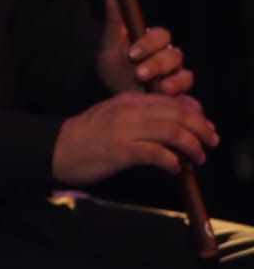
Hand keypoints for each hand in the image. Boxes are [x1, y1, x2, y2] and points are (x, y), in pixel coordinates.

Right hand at [52, 90, 217, 185]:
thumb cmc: (89, 135)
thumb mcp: (116, 115)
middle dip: (201, 129)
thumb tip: (179, 117)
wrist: (58, 148)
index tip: (207, 129)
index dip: (197, 115)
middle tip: (211, 143)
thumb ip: (145, 114)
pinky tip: (175, 168)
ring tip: (197, 158)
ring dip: (192, 146)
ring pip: (172, 131)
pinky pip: (156, 153)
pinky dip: (172, 162)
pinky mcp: (120, 151)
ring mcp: (124, 130)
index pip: (172, 102)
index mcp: (129, 100)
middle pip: (178, 114)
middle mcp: (130, 111)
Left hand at [95, 0, 193, 95]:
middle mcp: (168, 57)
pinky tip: (162, 94)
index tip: (132, 54)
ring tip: (151, 86)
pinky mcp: (180, 92)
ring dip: (168, 78)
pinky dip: (176, 90)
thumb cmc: (115, 70)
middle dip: (156, 63)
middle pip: (174, 53)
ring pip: (183, 71)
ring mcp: (176, 74)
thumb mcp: (110, 47)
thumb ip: (114, 21)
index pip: (161, 35)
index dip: (149, 43)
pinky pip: (187, 89)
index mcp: (152, 43)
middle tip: (138, 73)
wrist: (118, 100)